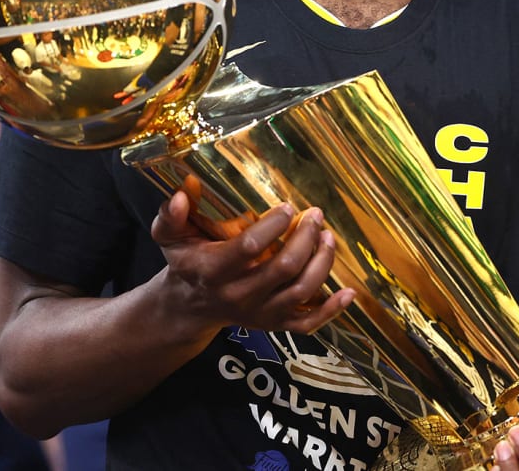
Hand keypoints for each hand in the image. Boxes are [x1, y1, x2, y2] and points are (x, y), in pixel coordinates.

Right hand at [151, 191, 354, 333]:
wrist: (191, 305)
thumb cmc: (186, 261)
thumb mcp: (169, 237)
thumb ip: (171, 215)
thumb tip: (184, 192)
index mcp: (213, 270)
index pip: (249, 248)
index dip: (273, 226)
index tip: (289, 206)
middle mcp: (238, 295)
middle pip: (283, 268)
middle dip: (306, 238)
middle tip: (316, 215)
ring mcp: (259, 314)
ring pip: (300, 292)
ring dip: (322, 263)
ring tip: (329, 236)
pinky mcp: (274, 325)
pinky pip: (308, 324)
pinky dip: (332, 311)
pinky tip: (349, 292)